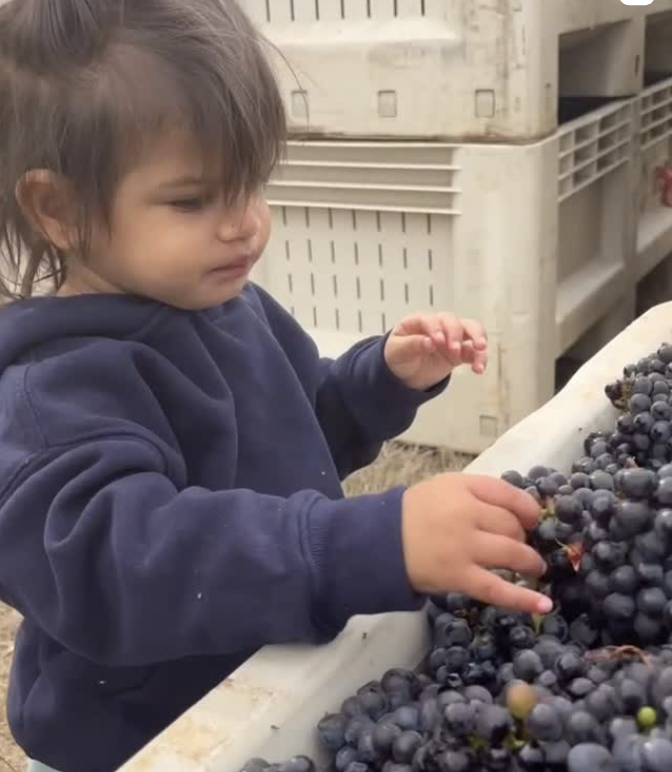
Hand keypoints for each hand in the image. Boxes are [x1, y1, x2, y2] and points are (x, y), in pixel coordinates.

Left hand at [384, 312, 487, 390]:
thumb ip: (412, 345)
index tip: (438, 342)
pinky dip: (479, 358)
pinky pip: (474, 351)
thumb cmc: (398, 356)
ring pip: (470, 329)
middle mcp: (438, 326)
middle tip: (454, 350)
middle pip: (453, 321)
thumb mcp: (397, 352)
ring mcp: (451, 337)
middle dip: (456, 334)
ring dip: (477, 337)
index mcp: (419, 322)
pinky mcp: (460, 352)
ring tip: (480, 349)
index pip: (430, 320)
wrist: (404, 373)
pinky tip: (479, 369)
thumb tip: (429, 342)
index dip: (435, 329)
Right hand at [401, 473, 551, 614]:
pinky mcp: (459, 576)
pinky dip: (523, 599)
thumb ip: (479, 492)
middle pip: (512, 525)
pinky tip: (543, 604)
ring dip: (529, 562)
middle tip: (518, 545)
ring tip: (533, 568)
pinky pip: (497, 589)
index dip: (527, 508)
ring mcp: (463, 547)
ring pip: (512, 553)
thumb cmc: (416, 513)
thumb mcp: (445, 488)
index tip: (531, 519)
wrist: (381, 540)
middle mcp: (465, 513)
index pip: (508, 494)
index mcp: (462, 487)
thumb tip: (522, 510)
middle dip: (522, 537)